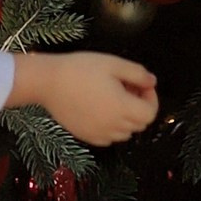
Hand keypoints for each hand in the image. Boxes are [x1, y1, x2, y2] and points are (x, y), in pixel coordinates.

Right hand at [8, 48, 158, 146]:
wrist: (47, 82)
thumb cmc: (81, 69)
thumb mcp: (113, 63)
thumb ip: (137, 73)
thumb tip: (152, 82)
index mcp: (123, 108)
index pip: (150, 113)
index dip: (151, 98)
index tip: (141, 84)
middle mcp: (114, 126)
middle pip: (140, 124)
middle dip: (139, 106)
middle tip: (126, 86)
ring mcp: (99, 134)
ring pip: (125, 132)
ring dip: (126, 117)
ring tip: (112, 97)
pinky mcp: (86, 137)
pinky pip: (108, 137)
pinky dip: (111, 126)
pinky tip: (99, 109)